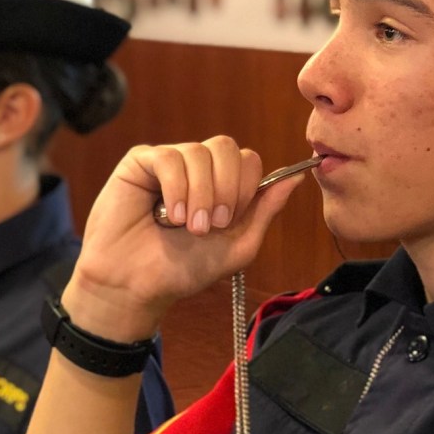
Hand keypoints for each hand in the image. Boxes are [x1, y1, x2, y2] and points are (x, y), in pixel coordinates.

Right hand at [64, 135, 306, 340]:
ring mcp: (170, 163)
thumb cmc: (183, 269)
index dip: (245, 188)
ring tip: (187, 226)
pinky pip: (168, 157)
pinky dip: (175, 188)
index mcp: (222, 186)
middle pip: (227, 147)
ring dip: (200, 194)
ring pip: (199, 152)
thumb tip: (297, 177)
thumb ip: (265, 211)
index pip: (248, 161)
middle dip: (226, 188)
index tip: (228, 223)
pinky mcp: (141, 162)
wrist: (136, 285)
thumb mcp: (236, 246)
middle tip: (211, 225)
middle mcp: (198, 170)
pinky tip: (168, 216)